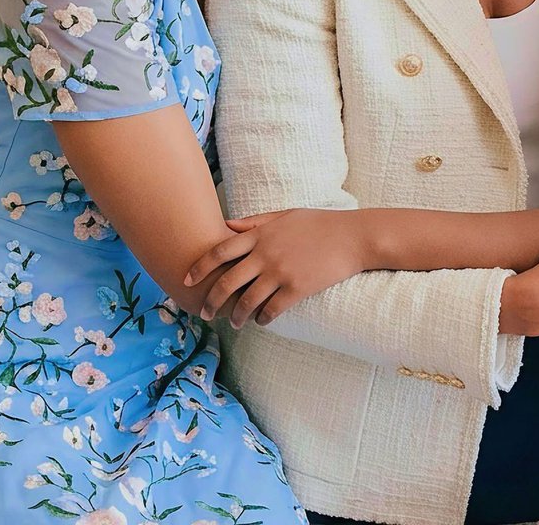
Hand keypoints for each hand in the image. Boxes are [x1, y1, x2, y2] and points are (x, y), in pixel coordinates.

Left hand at [184, 208, 368, 327]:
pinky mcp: (297, 289)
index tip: (186, 279)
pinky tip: (261, 321)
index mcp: (260, 234)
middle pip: (227, 282)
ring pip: (247, 302)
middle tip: (205, 313)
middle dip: (212, 301)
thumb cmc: (319, 223)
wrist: (352, 236)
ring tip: (235, 323)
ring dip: (237, 316)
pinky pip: (271, 310)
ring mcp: (281, 272)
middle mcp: (266, 254)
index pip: (219, 251)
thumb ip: (254, 222)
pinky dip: (262, 319)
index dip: (199, 267)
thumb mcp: (285, 215)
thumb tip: (226, 227)